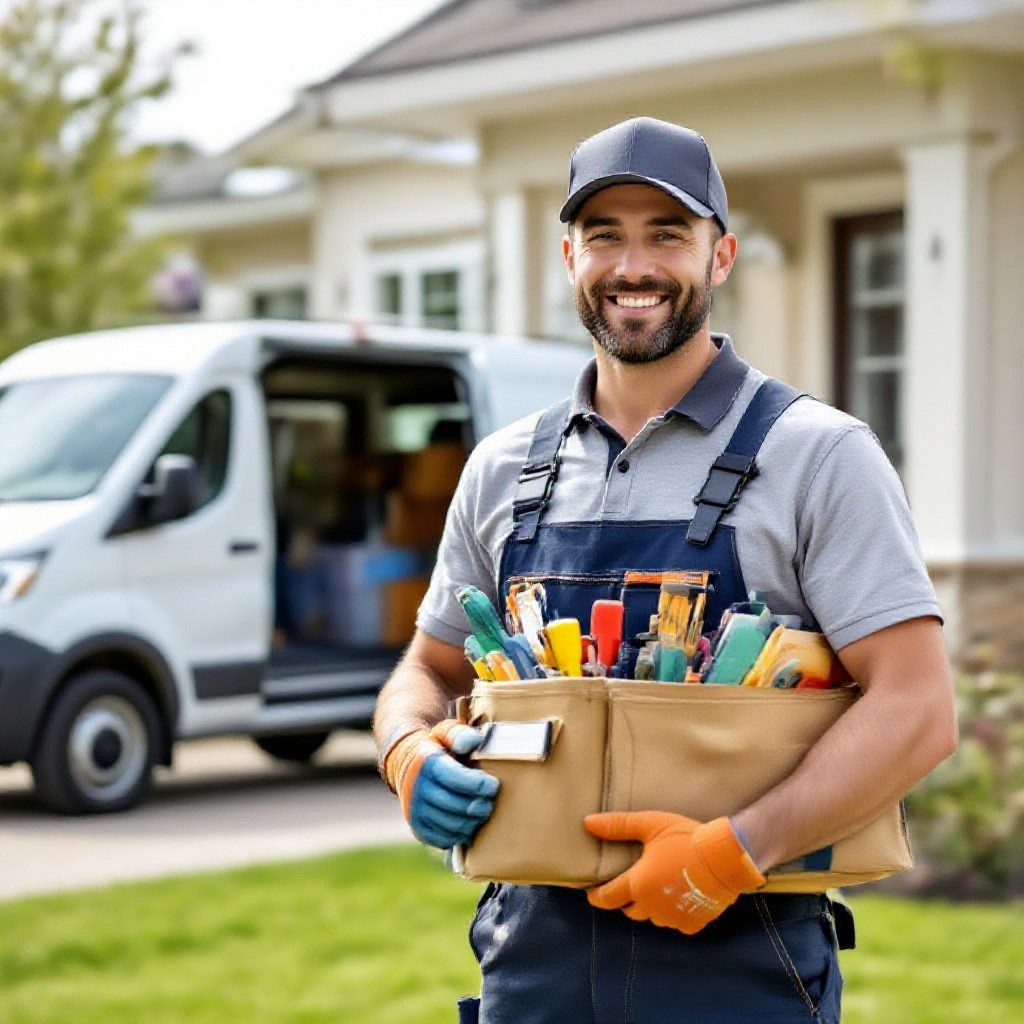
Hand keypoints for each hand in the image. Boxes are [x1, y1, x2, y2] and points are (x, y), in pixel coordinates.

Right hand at [383, 721, 498, 849]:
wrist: (405, 764)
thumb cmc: (436, 748)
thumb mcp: (445, 733)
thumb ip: (460, 735)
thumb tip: (474, 741)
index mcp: (426, 764)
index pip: (456, 778)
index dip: (479, 784)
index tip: (493, 784)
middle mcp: (417, 789)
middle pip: (456, 805)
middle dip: (479, 805)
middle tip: (490, 801)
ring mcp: (415, 811)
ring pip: (452, 825)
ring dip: (472, 821)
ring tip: (482, 811)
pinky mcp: (418, 829)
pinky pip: (443, 839)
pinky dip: (460, 834)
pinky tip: (468, 823)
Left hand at [584, 812, 764, 934]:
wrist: (726, 857)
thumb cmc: (686, 838)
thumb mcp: (650, 825)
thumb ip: (618, 825)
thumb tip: (588, 822)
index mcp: (637, 885)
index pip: (607, 898)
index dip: (597, 896)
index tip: (592, 893)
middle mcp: (652, 907)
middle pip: (630, 910)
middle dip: (626, 900)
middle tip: (629, 886)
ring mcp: (673, 918)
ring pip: (653, 918)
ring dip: (651, 907)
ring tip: (656, 890)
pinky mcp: (694, 923)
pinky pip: (677, 924)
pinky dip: (674, 914)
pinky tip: (679, 898)